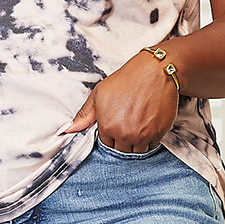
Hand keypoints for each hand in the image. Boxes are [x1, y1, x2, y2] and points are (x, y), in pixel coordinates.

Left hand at [62, 52, 179, 151]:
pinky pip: (152, 146)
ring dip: (136, 143)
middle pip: (121, 151)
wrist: (154, 71)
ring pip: (137, 152)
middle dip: (122, 141)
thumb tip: (66, 130)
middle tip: (128, 125)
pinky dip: (150, 140)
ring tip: (138, 125)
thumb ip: (84, 115)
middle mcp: (124, 134)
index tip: (116, 125)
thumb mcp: (99, 94)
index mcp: (108, 127)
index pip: (106, 145)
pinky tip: (148, 124)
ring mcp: (143, 135)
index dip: (110, 135)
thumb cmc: (126, 80)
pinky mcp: (158, 133)